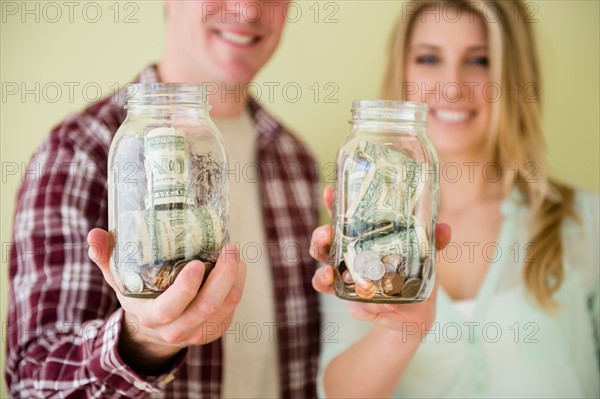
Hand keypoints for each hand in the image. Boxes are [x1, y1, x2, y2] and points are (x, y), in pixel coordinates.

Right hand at [87, 229, 245, 373]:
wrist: (153, 330)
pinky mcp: (215, 330)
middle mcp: (176, 330)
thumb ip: (106, 257)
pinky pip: (232, 310)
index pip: (170, 308)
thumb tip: (95, 234)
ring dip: (235, 279)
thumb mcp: (119, 278)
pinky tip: (237, 268)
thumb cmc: (138, 296)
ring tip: (235, 254)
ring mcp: (198, 333)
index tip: (197, 263)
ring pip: (225, 307)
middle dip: (223, 276)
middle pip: (206, 307)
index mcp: (151, 317)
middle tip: (229, 248)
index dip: (185, 288)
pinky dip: (238, 287)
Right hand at [309, 186, 450, 336]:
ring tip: (329, 273)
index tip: (331, 191)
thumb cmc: (415, 276)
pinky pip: (351, 307)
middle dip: (320, 237)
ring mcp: (349, 283)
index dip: (334, 204)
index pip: (343, 218)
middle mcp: (349, 259)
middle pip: (325, 244)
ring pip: (323, 275)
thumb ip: (433, 242)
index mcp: (362, 240)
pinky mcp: (358, 306)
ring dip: (322, 274)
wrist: (416, 312)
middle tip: (327, 233)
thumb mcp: (426, 255)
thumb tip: (443, 228)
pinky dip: (357, 308)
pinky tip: (362, 307)